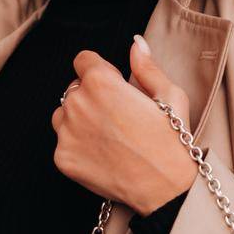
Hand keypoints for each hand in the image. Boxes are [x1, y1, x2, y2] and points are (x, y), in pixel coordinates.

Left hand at [51, 35, 197, 214]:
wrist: (165, 189)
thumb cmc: (171, 142)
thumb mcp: (170, 96)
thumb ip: (146, 67)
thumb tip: (136, 44)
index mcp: (100, 82)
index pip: (83, 60)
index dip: (101, 72)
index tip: (115, 88)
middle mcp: (77, 103)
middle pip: (74, 89)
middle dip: (91, 98)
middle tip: (117, 120)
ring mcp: (66, 132)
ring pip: (63, 115)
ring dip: (79, 121)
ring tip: (109, 138)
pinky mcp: (63, 158)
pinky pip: (63, 143)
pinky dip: (78, 148)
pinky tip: (103, 156)